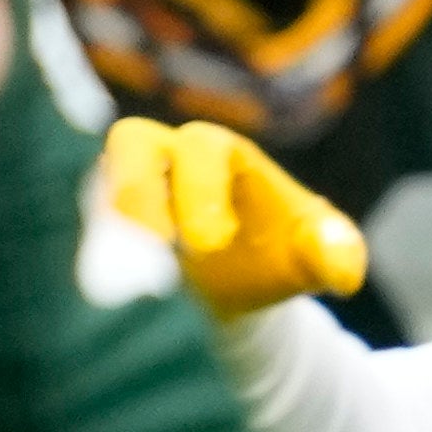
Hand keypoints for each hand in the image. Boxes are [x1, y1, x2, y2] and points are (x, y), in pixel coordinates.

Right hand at [96, 115, 366, 335]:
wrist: (249, 282)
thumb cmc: (287, 254)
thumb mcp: (323, 257)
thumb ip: (336, 255)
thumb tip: (345, 274)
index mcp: (226, 153)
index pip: (203, 145)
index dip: (200, 186)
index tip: (211, 244)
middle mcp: (170, 155)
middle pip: (131, 140)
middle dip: (136, 187)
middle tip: (157, 243)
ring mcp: (132, 183)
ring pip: (99, 183)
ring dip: (108, 226)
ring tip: (130, 277)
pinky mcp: (108, 217)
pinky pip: (86, 222)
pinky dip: (96, 251)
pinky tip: (113, 291)